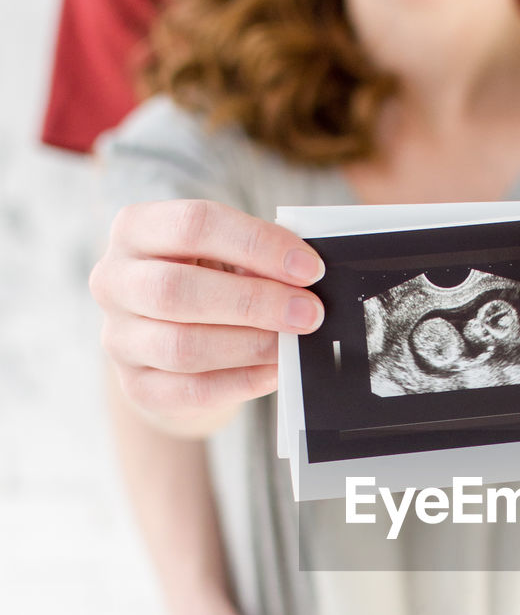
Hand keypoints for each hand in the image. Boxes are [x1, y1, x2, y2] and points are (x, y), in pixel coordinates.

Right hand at [89, 198, 325, 424]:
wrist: (170, 341)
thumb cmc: (207, 282)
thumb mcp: (224, 255)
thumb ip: (257, 259)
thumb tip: (307, 279)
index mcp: (135, 229)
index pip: (194, 224)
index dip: (257, 244)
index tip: (309, 268)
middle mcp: (114, 281)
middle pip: (177, 290)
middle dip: (254, 302)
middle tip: (308, 313)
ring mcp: (119, 337)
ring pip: (182, 346)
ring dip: (249, 345)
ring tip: (292, 344)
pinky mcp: (136, 385)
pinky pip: (191, 389)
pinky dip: (241, 381)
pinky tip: (274, 371)